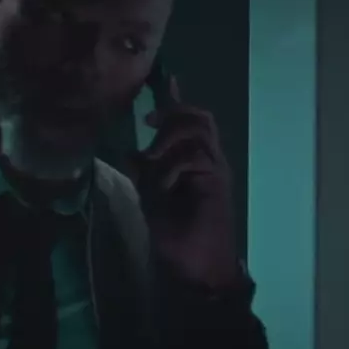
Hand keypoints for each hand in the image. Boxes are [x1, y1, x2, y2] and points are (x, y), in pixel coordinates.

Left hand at [135, 74, 239, 289]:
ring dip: (171, 136)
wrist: (196, 269)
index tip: (168, 78)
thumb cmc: (176, 238)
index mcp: (194, 163)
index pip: (188, 123)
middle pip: (199, 117)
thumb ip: (145, 173)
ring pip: (200, 129)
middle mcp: (209, 161)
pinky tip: (164, 185)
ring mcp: (216, 171)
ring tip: (153, 156)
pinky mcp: (217, 183)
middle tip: (148, 120)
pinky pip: (196, 157)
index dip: (176, 100)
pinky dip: (174, 166)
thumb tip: (130, 151)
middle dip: (173, 111)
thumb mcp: (150, 198)